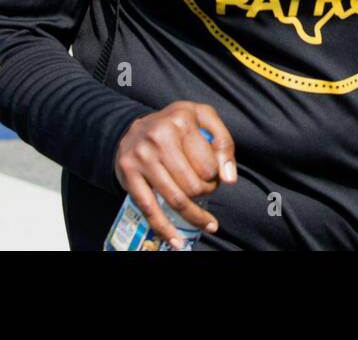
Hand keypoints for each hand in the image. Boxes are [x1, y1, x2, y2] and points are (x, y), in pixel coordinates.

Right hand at [114, 101, 236, 248]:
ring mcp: (142, 157)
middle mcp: (159, 137)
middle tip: (206, 190)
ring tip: (204, 220)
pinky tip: (176, 240)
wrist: (132, 128)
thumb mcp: (204, 118)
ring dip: (193, 214)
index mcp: (182, 120)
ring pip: (176, 199)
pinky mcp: (128, 175)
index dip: (216, 177)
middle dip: (206, 193)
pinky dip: (164, 229)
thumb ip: (223, 143)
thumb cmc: (174, 124)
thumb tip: (229, 178)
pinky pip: (149, 208)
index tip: (214, 176)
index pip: (209, 165)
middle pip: (193, 185)